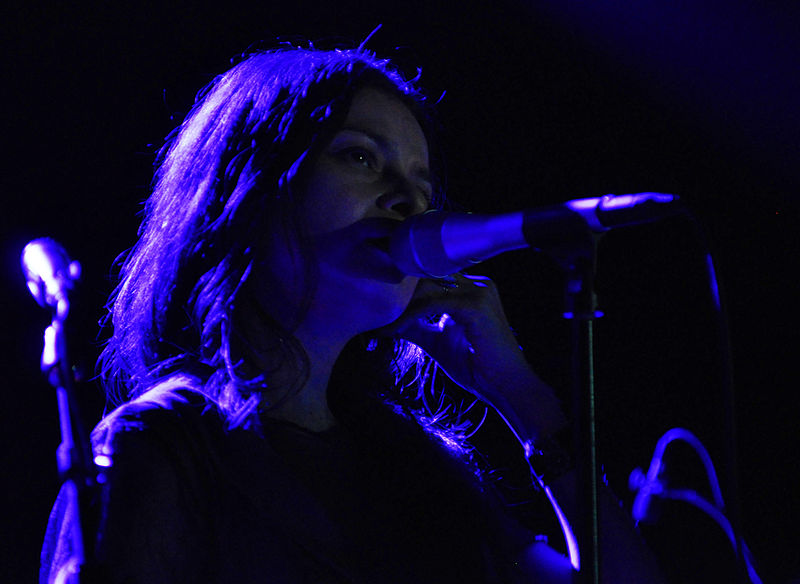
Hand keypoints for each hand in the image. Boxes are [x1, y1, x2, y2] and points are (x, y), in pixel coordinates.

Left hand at [377, 273, 564, 440]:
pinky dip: (409, 316)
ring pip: (426, 288)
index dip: (402, 289)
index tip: (376, 304)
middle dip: (397, 294)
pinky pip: (431, 304)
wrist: (505, 385)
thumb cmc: (475, 365)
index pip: (429, 276)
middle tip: (370, 309)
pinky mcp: (475, 304)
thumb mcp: (437, 340)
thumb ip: (414, 326)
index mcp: (471, 286)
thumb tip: (384, 322)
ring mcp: (478, 290)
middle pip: (426, 277)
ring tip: (379, 321)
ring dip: (399, 305)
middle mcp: (477, 282)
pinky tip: (394, 330)